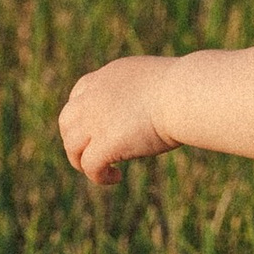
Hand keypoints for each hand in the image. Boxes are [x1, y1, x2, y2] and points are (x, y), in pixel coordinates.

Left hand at [58, 54, 181, 186]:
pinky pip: (89, 166)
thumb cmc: (186, 88)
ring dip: (82, 160)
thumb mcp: (158, 81)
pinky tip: (115, 178)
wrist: (184, 95)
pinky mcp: (103, 144)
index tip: (94, 127)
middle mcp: (94, 96)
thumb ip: (145, 92)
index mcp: (109, 76)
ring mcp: (94, 120)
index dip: (83, 113)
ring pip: (72, 146)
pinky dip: (99, 176)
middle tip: (91, 152)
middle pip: (67, 120)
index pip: (80, 93)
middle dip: (75, 138)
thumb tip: (156, 106)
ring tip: (102, 170)